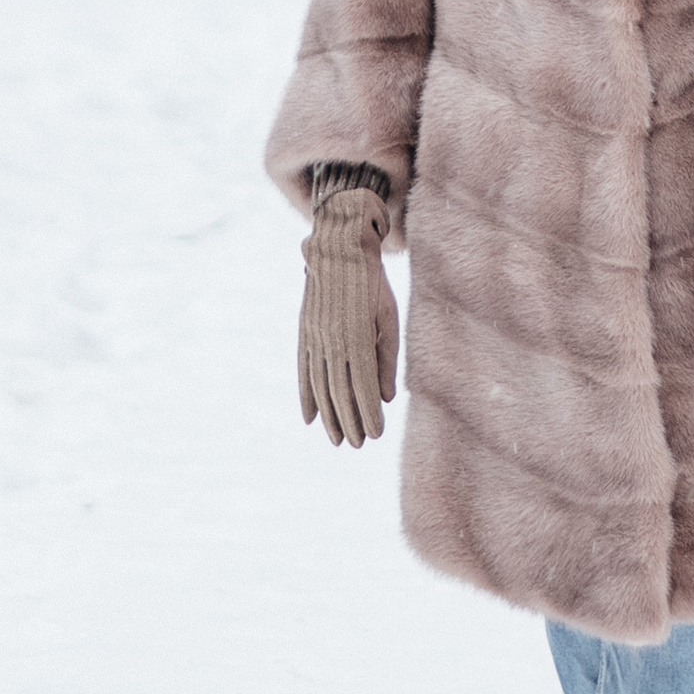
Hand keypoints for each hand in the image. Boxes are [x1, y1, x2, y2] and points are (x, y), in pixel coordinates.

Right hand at [298, 180, 399, 446]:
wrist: (339, 248)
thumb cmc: (373, 284)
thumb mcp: (389, 317)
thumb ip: (388, 357)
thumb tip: (388, 397)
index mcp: (356, 337)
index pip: (362, 387)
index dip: (367, 413)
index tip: (375, 435)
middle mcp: (332, 341)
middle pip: (339, 392)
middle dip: (348, 421)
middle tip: (356, 445)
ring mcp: (315, 338)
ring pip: (320, 386)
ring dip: (328, 415)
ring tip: (336, 439)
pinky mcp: (305, 332)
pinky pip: (304, 370)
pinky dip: (307, 396)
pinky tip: (310, 417)